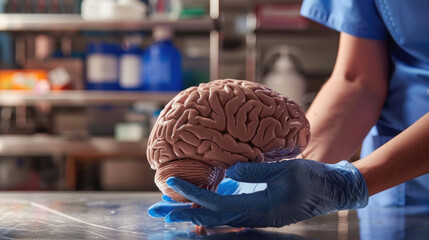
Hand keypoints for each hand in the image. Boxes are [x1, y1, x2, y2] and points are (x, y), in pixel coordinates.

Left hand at [163, 160, 367, 227]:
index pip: (214, 205)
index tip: (171, 183)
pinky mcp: (256, 208)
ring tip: (169, 209)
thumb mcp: (286, 171)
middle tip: (155, 212)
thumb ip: (256, 172)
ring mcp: (253, 214)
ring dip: (191, 212)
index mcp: (257, 209)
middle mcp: (250, 217)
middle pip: (208, 218)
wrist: (331, 190)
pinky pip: (227, 210)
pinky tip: (199, 200)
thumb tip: (229, 171)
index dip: (191, 195)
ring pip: (215, 216)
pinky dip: (208, 206)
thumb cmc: (312, 179)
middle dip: (181, 215)